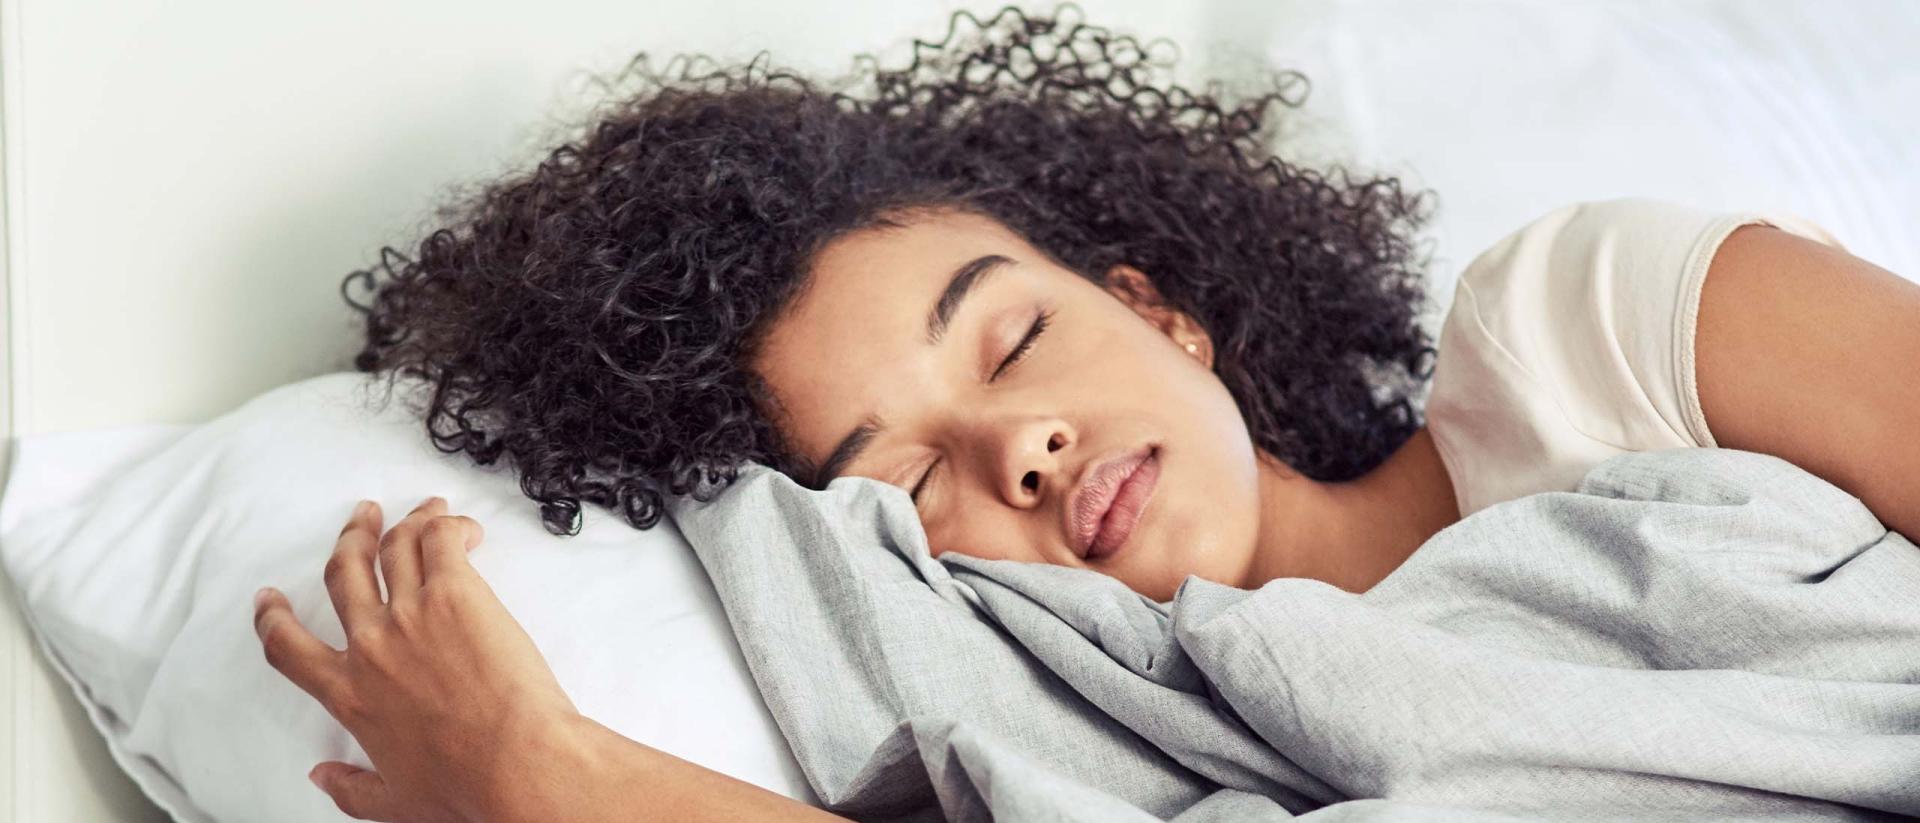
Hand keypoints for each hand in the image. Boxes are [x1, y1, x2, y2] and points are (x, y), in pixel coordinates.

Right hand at [252, 497, 581, 821]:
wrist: (514, 762)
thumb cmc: (465, 785)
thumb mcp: (394, 802)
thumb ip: (351, 789)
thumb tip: (322, 777)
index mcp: (348, 694)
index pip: (288, 648)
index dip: (272, 619)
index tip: (270, 600)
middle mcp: (370, 645)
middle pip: (343, 573)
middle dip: (348, 540)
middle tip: (360, 521)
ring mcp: (411, 613)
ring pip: (393, 547)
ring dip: (400, 522)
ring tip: (420, 510)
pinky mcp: (456, 592)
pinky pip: (439, 539)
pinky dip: (444, 523)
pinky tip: (459, 526)